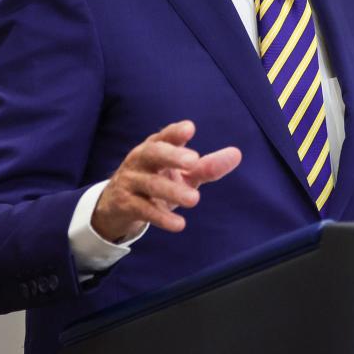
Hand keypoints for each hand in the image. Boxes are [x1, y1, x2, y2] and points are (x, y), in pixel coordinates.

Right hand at [91, 120, 241, 242]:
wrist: (116, 205)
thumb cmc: (156, 182)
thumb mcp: (181, 174)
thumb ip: (206, 166)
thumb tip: (236, 154)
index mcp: (154, 147)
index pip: (164, 136)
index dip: (175, 132)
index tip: (190, 128)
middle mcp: (140, 160)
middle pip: (153, 153)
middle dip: (172, 155)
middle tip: (193, 161)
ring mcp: (131, 182)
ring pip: (151, 184)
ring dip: (172, 190)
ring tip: (195, 199)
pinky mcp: (126, 204)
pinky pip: (143, 209)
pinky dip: (161, 217)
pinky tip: (179, 224)